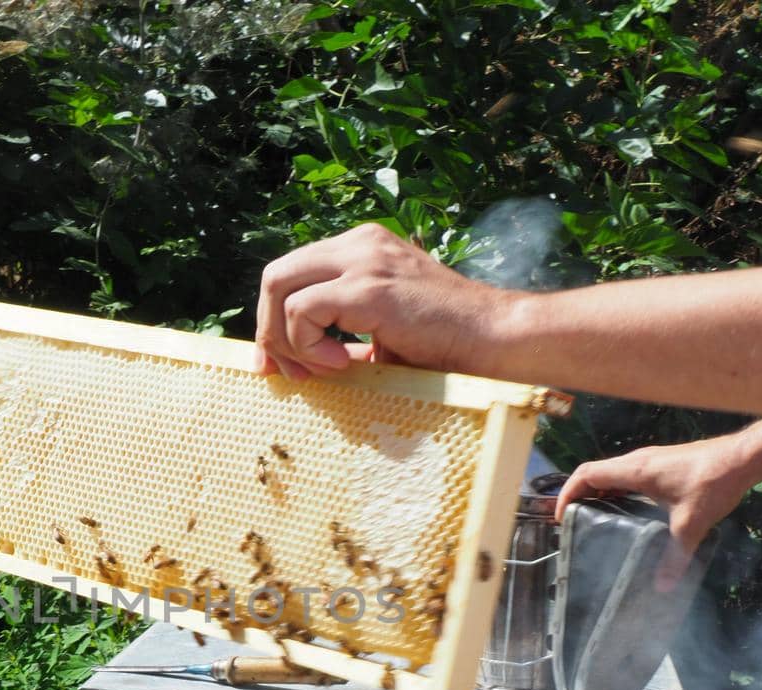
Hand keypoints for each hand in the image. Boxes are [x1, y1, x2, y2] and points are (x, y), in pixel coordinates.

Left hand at [254, 224, 509, 379]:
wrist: (494, 339)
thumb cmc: (447, 343)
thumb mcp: (381, 334)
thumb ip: (342, 338)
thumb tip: (296, 363)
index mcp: (361, 248)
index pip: (293, 273)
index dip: (274, 321)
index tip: (280, 365)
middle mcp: (358, 243)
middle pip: (275, 275)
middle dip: (268, 330)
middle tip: (285, 373)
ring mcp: (363, 259)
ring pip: (279, 285)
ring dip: (286, 340)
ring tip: (322, 370)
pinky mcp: (368, 287)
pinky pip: (302, 310)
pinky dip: (307, 344)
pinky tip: (340, 364)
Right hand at [555, 438, 747, 591]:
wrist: (742, 458)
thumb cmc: (712, 484)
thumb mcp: (691, 524)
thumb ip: (675, 556)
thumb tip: (662, 586)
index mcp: (635, 471)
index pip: (587, 474)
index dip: (568, 492)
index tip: (562, 515)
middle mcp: (637, 460)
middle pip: (594, 471)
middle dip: (578, 493)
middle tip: (574, 520)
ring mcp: (650, 458)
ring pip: (611, 471)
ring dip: (597, 489)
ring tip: (594, 515)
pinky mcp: (661, 461)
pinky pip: (626, 472)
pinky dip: (615, 487)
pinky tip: (626, 506)